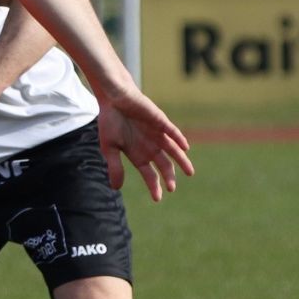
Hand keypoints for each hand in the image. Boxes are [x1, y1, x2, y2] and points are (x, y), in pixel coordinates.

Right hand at [96, 87, 193, 201]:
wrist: (113, 99)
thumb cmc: (110, 122)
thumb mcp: (109, 148)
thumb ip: (115, 167)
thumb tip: (116, 188)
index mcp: (137, 154)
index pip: (149, 174)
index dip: (154, 185)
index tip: (158, 198)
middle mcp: (150, 146)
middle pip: (163, 164)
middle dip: (168, 176)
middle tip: (172, 187)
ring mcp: (157, 134)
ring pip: (173, 150)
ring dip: (181, 160)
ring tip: (189, 172)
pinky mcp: (160, 122)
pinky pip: (172, 131)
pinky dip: (179, 139)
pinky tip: (185, 147)